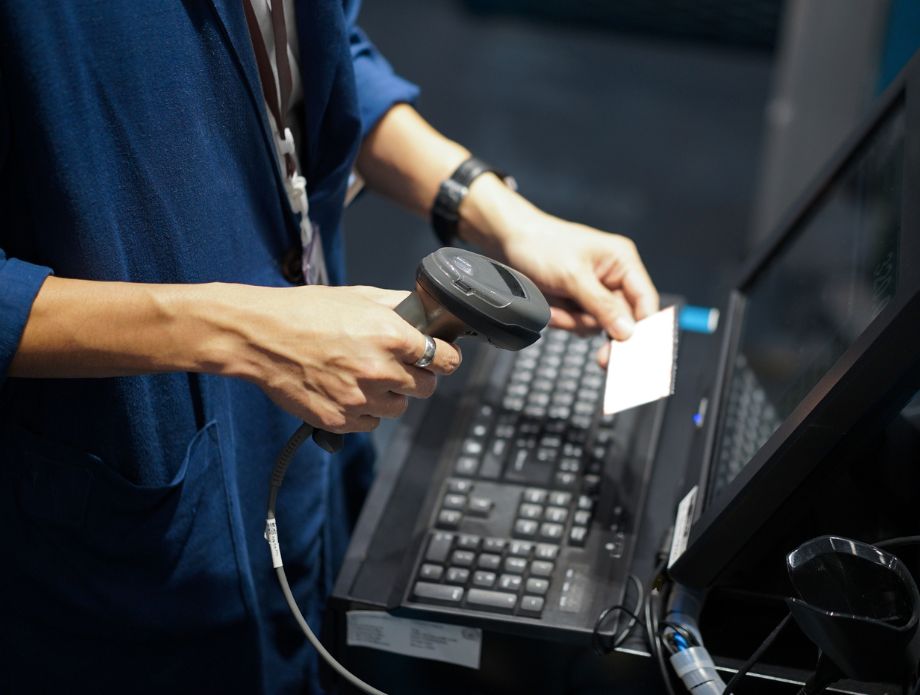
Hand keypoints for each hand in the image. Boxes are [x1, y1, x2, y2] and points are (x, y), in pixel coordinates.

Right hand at [216, 284, 461, 432]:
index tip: (441, 357)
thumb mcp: (358, 295)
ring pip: (399, 408)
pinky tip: (346, 390)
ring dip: (389, 396)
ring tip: (364, 376)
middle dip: (416, 377)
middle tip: (395, 365)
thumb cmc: (304, 312)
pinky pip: (370, 424)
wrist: (260, 337)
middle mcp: (381, 371)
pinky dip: (363, 412)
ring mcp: (360, 399)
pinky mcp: (339, 420)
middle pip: (427, 388)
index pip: (445, 359)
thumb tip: (426, 311)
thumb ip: (398, 305)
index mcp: (391, 337)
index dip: (445, 357)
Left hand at [459, 175, 658, 365]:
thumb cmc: (542, 245)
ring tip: (555, 308)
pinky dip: (564, 321)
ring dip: (575, 322)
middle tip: (603, 360)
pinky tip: (551, 308)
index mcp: (622, 261)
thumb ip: (602, 306)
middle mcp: (613, 277)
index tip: (638, 353)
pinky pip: (578, 324)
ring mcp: (594, 291)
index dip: (645, 328)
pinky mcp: (576, 301)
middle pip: (624, 320)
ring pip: (598, 325)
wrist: (506, 241)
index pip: (645, 301)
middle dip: (603, 331)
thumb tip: (628, 332)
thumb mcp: (573, 276)